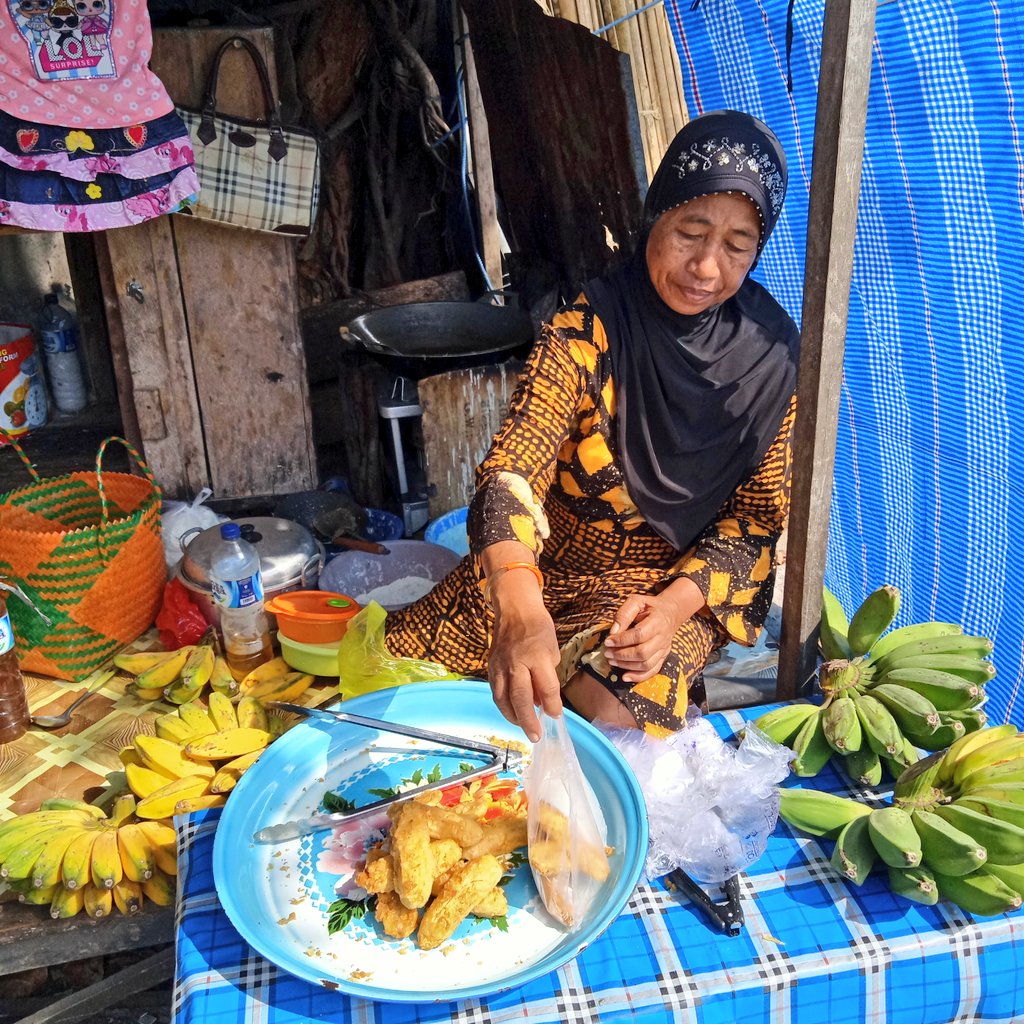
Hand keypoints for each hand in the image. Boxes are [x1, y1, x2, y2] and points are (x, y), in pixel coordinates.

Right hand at [487, 605, 561, 742]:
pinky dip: (504, 705)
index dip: (553, 705)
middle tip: (536, 736)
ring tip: (523, 727)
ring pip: (503, 698)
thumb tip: (544, 702)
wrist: (515, 610)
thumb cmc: (539, 628)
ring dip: (513, 716)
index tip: (556, 716)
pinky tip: (512, 711)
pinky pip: (496, 691)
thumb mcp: (552, 650)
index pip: (547, 688)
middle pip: (521, 698)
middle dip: (529, 720)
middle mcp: (516, 663)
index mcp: (537, 656)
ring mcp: (500, 666)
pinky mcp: (490, 667)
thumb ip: (547, 677)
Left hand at [603, 587, 694, 683]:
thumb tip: (613, 632)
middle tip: (607, 653)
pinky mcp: (663, 657)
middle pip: (643, 652)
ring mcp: (664, 649)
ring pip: (646, 664)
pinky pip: (653, 671)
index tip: (607, 641)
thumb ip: (624, 614)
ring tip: (611, 661)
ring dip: (626, 665)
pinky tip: (625, 677)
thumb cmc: (650, 606)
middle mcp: (663, 638)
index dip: (622, 640)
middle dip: (622, 655)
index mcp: (657, 621)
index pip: (639, 635)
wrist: (671, 612)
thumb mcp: (637, 601)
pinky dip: (638, 677)